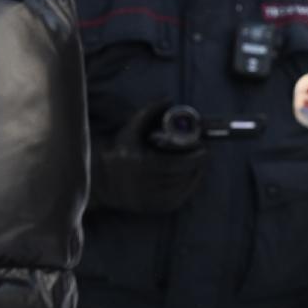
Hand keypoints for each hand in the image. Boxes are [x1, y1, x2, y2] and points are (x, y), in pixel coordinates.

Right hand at [89, 102, 206, 212]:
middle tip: (204, 153)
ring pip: (182, 187)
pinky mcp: (153, 209)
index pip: (176, 163)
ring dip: (195, 174)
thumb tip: (168, 99)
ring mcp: (149, 199)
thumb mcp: (131, 130)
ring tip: (199, 164)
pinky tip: (191, 177)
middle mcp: (144, 184)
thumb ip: (148, 112)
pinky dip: (188, 187)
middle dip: (197, 163)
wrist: (102, 182)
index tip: (204, 147)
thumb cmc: (119, 153)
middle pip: (182, 175)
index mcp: (140, 164)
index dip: (195, 157)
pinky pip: (179, 199)